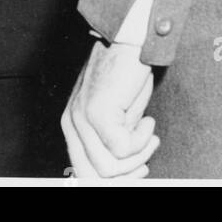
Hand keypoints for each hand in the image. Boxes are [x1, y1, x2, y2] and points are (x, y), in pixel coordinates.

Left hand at [62, 40, 158, 178]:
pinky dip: (142, 140)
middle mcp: (72, 124)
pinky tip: (148, 121)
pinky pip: (122, 149)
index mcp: (73, 125)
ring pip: (108, 168)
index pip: (85, 172)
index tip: (139, 173)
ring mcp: (82, 119)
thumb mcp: (118, 115)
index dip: (115, 179)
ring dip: (138, 156)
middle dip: (126, 175)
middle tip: (146, 162)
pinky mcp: (98, 114)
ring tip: (149, 134)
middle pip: (93, 176)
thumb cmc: (128, 74)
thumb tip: (124, 172)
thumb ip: (112, 140)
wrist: (132, 41)